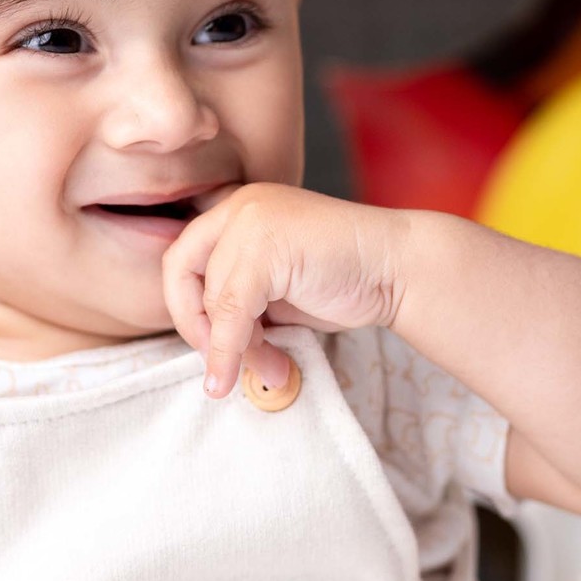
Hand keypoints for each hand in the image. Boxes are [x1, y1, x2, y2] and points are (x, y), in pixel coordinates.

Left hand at [161, 182, 406, 398]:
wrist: (398, 268)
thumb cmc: (344, 279)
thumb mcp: (276, 289)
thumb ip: (237, 303)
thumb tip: (206, 347)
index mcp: (238, 210)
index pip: (181, 259)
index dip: (186, 307)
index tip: (212, 345)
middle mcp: (239, 207)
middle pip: (182, 273)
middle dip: (197, 327)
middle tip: (223, 363)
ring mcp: (251, 220)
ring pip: (213, 299)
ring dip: (235, 348)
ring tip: (271, 368)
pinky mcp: (266, 246)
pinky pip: (232, 310)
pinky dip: (233, 349)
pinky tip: (254, 373)